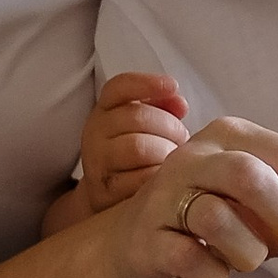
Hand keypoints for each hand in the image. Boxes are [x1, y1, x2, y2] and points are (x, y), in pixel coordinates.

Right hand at [79, 69, 188, 209]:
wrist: (108, 194)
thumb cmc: (135, 154)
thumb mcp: (145, 126)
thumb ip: (163, 108)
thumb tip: (180, 104)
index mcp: (104, 110)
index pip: (118, 87)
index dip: (146, 83)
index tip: (173, 85)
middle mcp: (95, 132)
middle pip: (137, 116)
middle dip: (170, 126)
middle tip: (183, 138)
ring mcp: (97, 161)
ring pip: (138, 147)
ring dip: (165, 152)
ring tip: (173, 158)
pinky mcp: (104, 190)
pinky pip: (139, 179)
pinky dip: (158, 176)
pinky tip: (164, 176)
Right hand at [98, 114, 277, 277]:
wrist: (144, 248)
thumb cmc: (225, 225)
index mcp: (238, 138)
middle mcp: (198, 155)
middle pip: (251, 175)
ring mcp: (166, 194)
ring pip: (215, 217)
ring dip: (245, 251)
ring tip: (245, 259)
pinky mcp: (147, 235)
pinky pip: (186, 257)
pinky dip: (210, 275)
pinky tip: (211, 273)